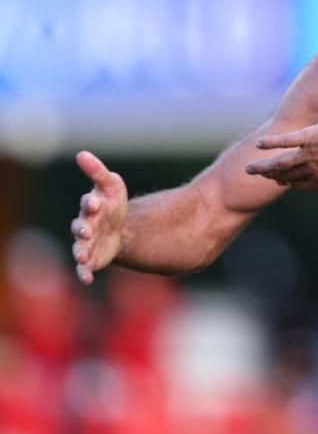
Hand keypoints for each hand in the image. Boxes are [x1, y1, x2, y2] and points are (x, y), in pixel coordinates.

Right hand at [70, 151, 128, 283]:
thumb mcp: (111, 185)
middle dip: (83, 228)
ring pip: (80, 248)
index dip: (91, 203)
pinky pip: (84, 267)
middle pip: (80, 227)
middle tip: (87, 229)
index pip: (88, 204)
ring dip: (80, 252)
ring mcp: (87, 243)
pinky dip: (83, 273)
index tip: (95, 202)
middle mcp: (85, 225)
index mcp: (91, 207)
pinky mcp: (92, 258)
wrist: (120, 228)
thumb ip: (98, 172)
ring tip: (83, 256)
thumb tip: (82, 154)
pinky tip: (86, 279)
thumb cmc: (113, 204)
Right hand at [244, 115, 317, 208]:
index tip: (283, 181)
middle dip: (273, 176)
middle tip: (259, 174)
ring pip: (281, 163)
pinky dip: (271, 143)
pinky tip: (259, 144)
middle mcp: (314, 172)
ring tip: (249, 168)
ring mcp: (310, 155)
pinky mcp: (310, 137)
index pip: (302, 186)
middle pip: (288, 176)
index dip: (291, 184)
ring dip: (263, 166)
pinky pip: (286, 141)